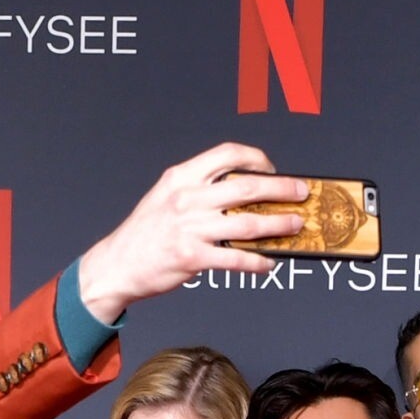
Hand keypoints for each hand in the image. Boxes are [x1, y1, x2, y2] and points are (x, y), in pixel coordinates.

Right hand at [75, 146, 305, 319]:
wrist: (118, 264)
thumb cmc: (146, 233)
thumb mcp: (166, 196)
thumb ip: (199, 190)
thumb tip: (242, 194)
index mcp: (182, 177)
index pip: (227, 154)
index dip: (255, 158)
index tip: (271, 168)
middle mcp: (188, 198)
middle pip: (247, 186)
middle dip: (281, 188)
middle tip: (301, 193)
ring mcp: (191, 228)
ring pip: (248, 222)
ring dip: (278, 224)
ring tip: (295, 225)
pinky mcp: (193, 257)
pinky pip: (235, 257)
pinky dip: (257, 261)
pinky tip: (268, 262)